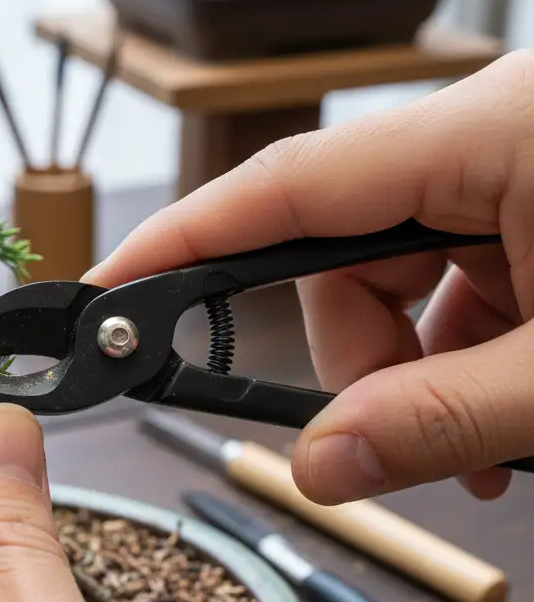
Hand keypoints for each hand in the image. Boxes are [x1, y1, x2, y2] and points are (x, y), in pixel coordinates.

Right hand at [86, 50, 533, 504]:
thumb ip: (440, 420)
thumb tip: (320, 469)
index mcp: (490, 132)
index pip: (286, 183)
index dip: (181, 241)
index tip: (107, 291)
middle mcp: (487, 134)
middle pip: (339, 251)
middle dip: (355, 359)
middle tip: (389, 439)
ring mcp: (513, 166)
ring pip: (393, 275)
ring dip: (412, 369)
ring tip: (475, 446)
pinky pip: (450, 279)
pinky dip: (455, 355)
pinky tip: (498, 416)